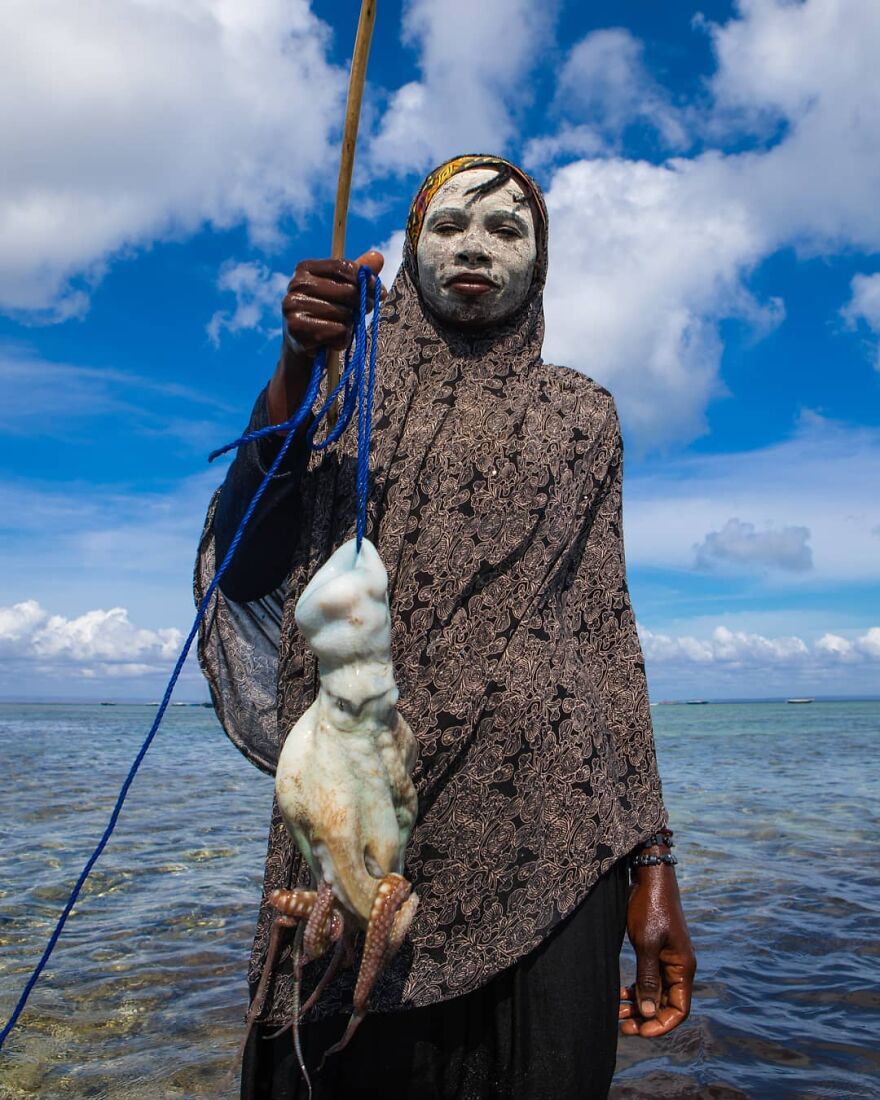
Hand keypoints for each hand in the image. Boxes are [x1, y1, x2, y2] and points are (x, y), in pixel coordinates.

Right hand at [268, 250, 384, 426]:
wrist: (303, 351)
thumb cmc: (327, 317)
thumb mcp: (343, 293)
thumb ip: (359, 275)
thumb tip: (377, 256)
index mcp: (305, 268)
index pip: (344, 267)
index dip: (367, 280)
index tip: (380, 291)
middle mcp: (295, 284)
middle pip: (348, 291)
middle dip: (362, 304)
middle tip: (364, 313)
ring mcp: (293, 306)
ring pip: (344, 313)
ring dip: (350, 325)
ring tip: (339, 329)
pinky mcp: (296, 328)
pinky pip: (337, 331)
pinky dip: (342, 340)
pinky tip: (331, 342)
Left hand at [619, 858, 695, 1037]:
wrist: (649, 876)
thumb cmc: (650, 907)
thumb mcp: (646, 944)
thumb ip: (647, 979)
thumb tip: (647, 1013)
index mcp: (683, 967)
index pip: (679, 1010)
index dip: (661, 1025)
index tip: (639, 1032)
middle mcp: (678, 967)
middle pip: (665, 1004)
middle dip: (644, 1017)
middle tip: (620, 1024)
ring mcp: (668, 959)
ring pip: (655, 993)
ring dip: (638, 1005)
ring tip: (616, 1011)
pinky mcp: (656, 951)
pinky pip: (649, 979)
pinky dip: (635, 989)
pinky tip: (619, 993)